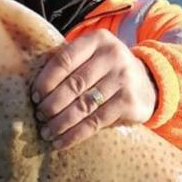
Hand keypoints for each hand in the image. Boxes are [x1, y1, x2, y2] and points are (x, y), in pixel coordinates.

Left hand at [31, 29, 157, 149]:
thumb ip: (69, 63)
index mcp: (98, 40)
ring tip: (46, 132)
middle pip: (73, 84)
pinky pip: (96, 122)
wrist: (148, 84)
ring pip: (83, 105)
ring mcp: (123, 79)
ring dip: (60, 123)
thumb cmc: (107, 71)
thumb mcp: (93, 56)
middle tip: (39, 117)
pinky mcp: (129, 102)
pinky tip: (61, 142)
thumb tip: (33, 87)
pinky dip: (75, 134)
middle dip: (52, 104)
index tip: (35, 97)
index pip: (64, 60)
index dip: (46, 80)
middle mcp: (113, 56)